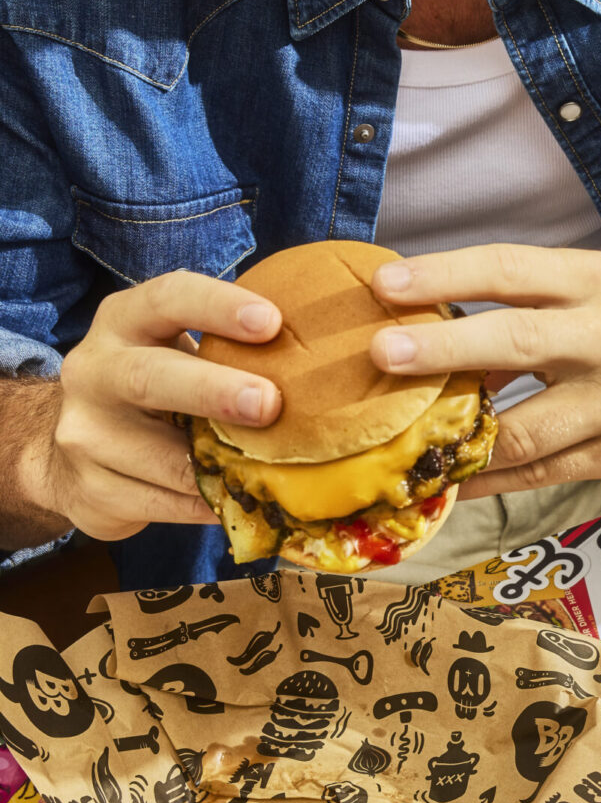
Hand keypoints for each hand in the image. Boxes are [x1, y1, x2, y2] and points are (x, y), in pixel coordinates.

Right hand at [14, 271, 282, 540]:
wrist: (73, 448)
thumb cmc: (156, 387)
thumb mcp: (176, 352)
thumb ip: (228, 349)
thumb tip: (324, 357)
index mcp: (123, 322)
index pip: (167, 298)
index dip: (217, 306)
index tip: (271, 321)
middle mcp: (94, 372)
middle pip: (149, 377)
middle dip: (213, 391)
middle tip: (268, 402)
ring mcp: (86, 435)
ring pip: (163, 459)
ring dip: (223, 468)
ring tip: (275, 471)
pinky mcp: (91, 490)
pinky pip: (165, 504)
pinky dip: (210, 504)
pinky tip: (242, 500)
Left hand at [367, 246, 600, 493]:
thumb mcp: (588, 294)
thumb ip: (520, 304)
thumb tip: (419, 321)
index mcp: (592, 283)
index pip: (510, 271)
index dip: (445, 275)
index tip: (386, 283)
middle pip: (516, 341)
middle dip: (443, 349)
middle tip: (382, 352)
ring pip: (523, 428)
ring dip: (458, 438)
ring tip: (399, 440)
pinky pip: (539, 473)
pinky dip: (488, 478)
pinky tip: (451, 478)